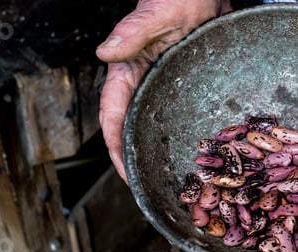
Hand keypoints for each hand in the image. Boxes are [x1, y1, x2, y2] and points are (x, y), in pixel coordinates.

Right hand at [96, 0, 232, 182]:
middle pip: (131, 129)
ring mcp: (161, 89)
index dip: (116, 148)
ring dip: (156, 153)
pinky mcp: (180, 89)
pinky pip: (176, 118)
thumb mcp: (156, 15)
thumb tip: (105, 53)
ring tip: (169, 180)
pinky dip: (178, 138)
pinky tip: (192, 154)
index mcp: (126, 71)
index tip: (126, 173)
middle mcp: (141, 85)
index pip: (112, 117)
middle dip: (136, 160)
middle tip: (149, 188)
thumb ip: (132, 31)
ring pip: (152, 127)